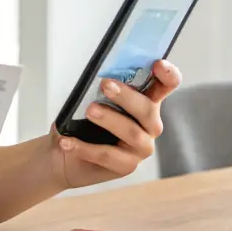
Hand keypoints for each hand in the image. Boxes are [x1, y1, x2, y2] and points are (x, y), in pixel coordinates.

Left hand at [51, 60, 182, 188]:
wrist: (63, 150)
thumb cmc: (81, 119)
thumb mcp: (89, 97)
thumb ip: (101, 87)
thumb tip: (99, 75)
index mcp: (146, 100)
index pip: (166, 85)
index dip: (168, 75)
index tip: (158, 64)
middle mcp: (149, 124)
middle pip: (148, 109)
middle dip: (127, 96)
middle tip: (105, 85)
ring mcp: (141, 147)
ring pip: (132, 133)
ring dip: (110, 120)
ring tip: (89, 111)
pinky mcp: (126, 166)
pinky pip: (108, 156)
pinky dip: (85, 147)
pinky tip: (67, 142)